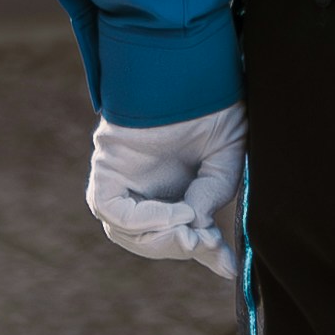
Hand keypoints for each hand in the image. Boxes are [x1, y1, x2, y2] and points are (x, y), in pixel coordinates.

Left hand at [87, 108, 244, 271]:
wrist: (192, 68)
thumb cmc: (212, 104)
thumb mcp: (225, 159)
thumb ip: (211, 195)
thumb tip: (194, 227)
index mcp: (171, 185)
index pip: (178, 232)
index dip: (202, 254)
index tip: (228, 266)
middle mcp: (143, 185)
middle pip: (147, 239)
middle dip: (178, 248)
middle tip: (207, 245)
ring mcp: (122, 176)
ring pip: (124, 231)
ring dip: (160, 241)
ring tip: (191, 233)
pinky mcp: (107, 165)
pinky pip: (111, 208)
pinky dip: (142, 220)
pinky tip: (176, 213)